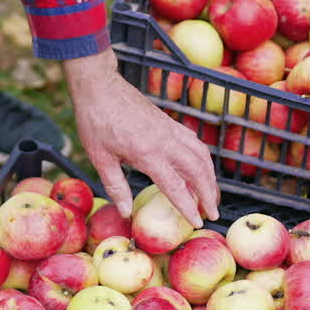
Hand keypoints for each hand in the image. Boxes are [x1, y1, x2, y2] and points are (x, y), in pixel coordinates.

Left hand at [63, 48, 219, 227]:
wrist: (99, 86)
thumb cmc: (95, 121)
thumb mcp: (100, 158)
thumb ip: (116, 186)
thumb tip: (126, 212)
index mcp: (147, 153)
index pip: (176, 186)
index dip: (189, 207)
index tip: (198, 223)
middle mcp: (165, 141)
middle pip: (197, 171)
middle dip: (209, 194)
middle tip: (213, 213)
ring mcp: (169, 129)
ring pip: (201, 155)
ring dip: (210, 176)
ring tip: (212, 195)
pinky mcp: (169, 122)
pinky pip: (194, 142)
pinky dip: (203, 158)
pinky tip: (201, 168)